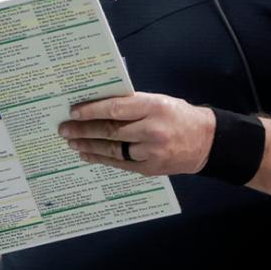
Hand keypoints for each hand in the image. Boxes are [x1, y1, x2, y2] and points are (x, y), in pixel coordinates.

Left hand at [58, 92, 214, 175]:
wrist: (205, 141)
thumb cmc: (177, 115)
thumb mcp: (158, 101)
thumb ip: (131, 103)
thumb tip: (97, 105)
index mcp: (153, 107)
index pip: (115, 108)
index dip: (92, 110)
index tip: (74, 111)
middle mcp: (152, 129)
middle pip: (110, 130)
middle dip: (84, 129)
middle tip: (65, 128)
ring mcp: (151, 151)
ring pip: (112, 149)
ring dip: (88, 145)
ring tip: (72, 142)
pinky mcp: (149, 168)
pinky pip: (120, 163)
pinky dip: (101, 158)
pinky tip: (87, 154)